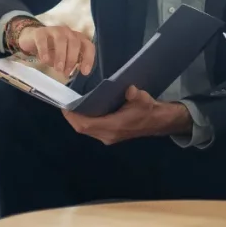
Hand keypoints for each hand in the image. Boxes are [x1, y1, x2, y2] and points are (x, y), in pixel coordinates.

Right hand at [16, 23, 94, 78]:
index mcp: (77, 38)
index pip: (88, 47)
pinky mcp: (40, 32)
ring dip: (61, 56)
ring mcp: (55, 30)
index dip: (88, 59)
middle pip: (75, 43)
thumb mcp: (63, 57)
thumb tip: (69, 73)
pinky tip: (45, 60)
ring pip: (61, 40)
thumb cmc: (51, 49)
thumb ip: (68, 63)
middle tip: (66, 72)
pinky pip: (43, 40)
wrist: (32, 39)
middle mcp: (68, 32)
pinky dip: (44, 51)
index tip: (84, 72)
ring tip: (57, 69)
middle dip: (72, 59)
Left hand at [63, 85, 191, 144]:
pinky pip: (92, 129)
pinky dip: (85, 120)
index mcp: (114, 127)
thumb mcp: (144, 100)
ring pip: (86, 130)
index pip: (86, 125)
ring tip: (73, 105)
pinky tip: (85, 110)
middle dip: (72, 117)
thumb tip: (129, 89)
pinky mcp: (110, 135)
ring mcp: (109, 137)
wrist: (160, 121)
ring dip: (78, 119)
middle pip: (82, 129)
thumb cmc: (150, 110)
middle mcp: (108, 135)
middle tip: (66, 102)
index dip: (73, 116)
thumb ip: (136, 95)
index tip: (65, 104)